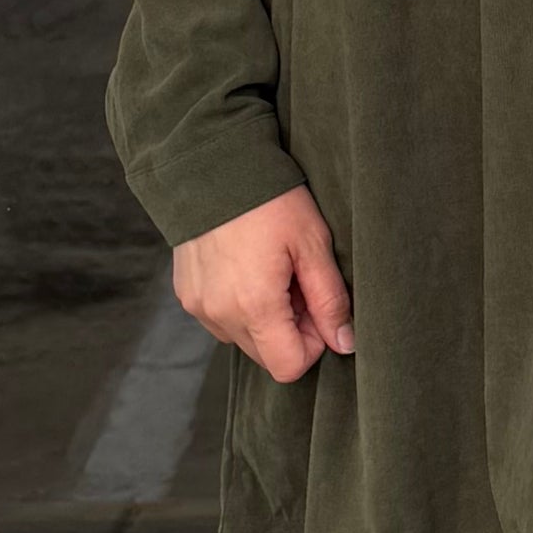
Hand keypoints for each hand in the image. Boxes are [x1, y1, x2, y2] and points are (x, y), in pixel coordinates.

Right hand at [173, 184, 354, 383]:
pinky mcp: (187, 295)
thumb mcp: (312, 244)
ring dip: (264, 319)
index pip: (288, 367)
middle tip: (297, 284)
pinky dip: (239, 306)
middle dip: (289, 330)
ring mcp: (199, 306)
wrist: (210, 166)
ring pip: (243, 339)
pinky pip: (221, 320)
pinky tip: (247, 268)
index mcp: (254, 305)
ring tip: (271, 272)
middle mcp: (220, 314)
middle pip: (266, 356)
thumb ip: (330, 300)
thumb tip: (345, 342)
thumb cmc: (269, 200)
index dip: (313, 344)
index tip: (317, 308)